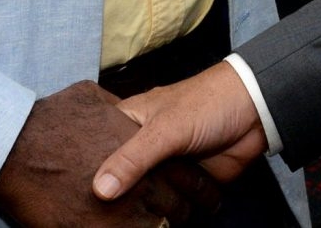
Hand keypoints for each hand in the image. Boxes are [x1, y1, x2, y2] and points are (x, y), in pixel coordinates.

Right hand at [0, 80, 221, 226]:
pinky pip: (167, 208)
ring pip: (142, 198)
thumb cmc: (206, 104)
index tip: (64, 192)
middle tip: (92, 221)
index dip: (81, 169)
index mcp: (127, 123)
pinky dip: (164, 219)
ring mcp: (162, 168)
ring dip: (139, 213)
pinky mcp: (184, 185)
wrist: (256, 112)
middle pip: (116, 180)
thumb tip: (99, 191)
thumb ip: (132, 159)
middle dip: (109, 200)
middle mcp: (140, 147)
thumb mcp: (165, 129)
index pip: (94, 149)